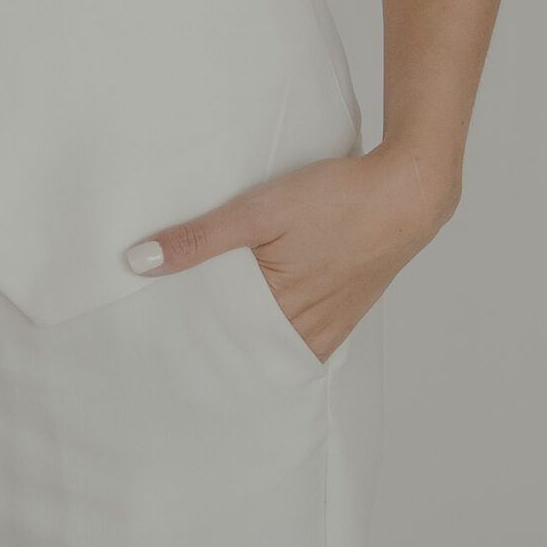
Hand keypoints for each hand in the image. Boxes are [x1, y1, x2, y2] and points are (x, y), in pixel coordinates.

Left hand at [122, 143, 458, 362]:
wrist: (407, 194)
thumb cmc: (337, 200)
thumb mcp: (259, 210)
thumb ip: (200, 238)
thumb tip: (139, 262)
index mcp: (282, 317)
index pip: (220, 349)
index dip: (187, 345)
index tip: (154, 344)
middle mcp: (306, 333)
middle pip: (246, 351)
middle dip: (212, 346)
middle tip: (168, 339)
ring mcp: (329, 325)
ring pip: (273, 345)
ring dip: (245, 337)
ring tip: (205, 326)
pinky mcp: (344, 310)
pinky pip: (300, 335)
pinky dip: (275, 328)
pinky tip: (258, 310)